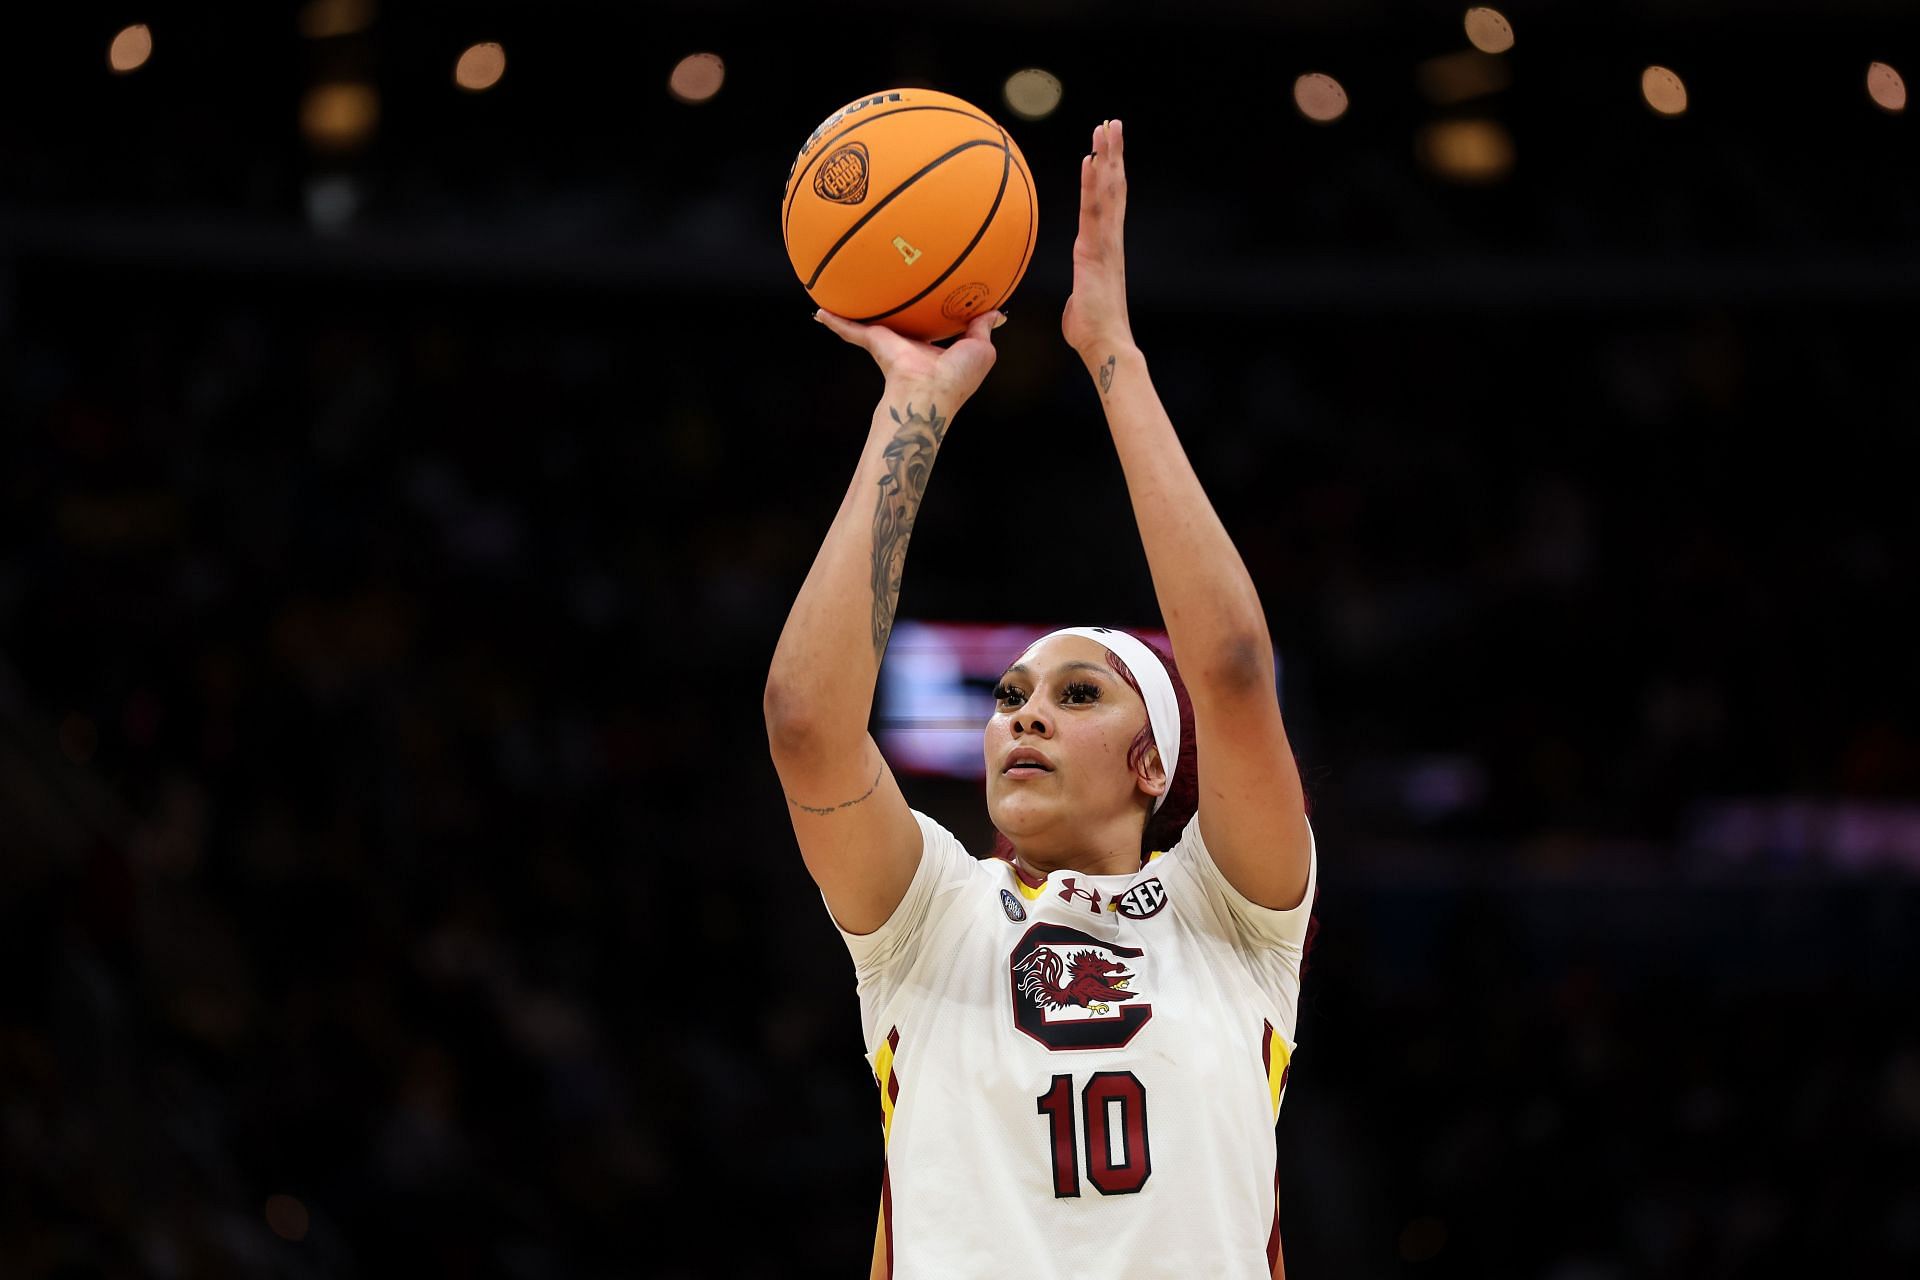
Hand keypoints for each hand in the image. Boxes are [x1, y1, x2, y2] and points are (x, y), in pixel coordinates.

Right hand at [815, 309, 1004, 407]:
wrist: (932, 391)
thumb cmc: (958, 376)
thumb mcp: (981, 348)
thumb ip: (983, 327)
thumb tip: (997, 313)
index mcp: (933, 347)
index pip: (931, 325)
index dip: (932, 311)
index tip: (931, 294)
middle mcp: (909, 344)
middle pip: (897, 322)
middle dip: (890, 310)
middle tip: (883, 285)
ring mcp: (889, 343)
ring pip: (869, 323)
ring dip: (853, 312)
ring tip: (841, 292)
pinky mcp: (875, 341)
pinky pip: (851, 329)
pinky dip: (835, 321)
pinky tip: (820, 311)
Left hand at [1062, 119, 1133, 362]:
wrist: (1105, 345)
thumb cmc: (1091, 332)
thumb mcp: (1079, 305)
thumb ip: (1078, 294)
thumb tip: (1075, 301)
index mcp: (1102, 249)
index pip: (1107, 205)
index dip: (1107, 176)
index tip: (1104, 151)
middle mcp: (1109, 240)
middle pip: (1113, 188)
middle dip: (1113, 154)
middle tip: (1112, 124)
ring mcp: (1106, 243)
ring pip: (1108, 191)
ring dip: (1107, 157)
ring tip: (1106, 127)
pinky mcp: (1097, 250)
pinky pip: (1094, 210)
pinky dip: (1093, 183)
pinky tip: (1091, 160)